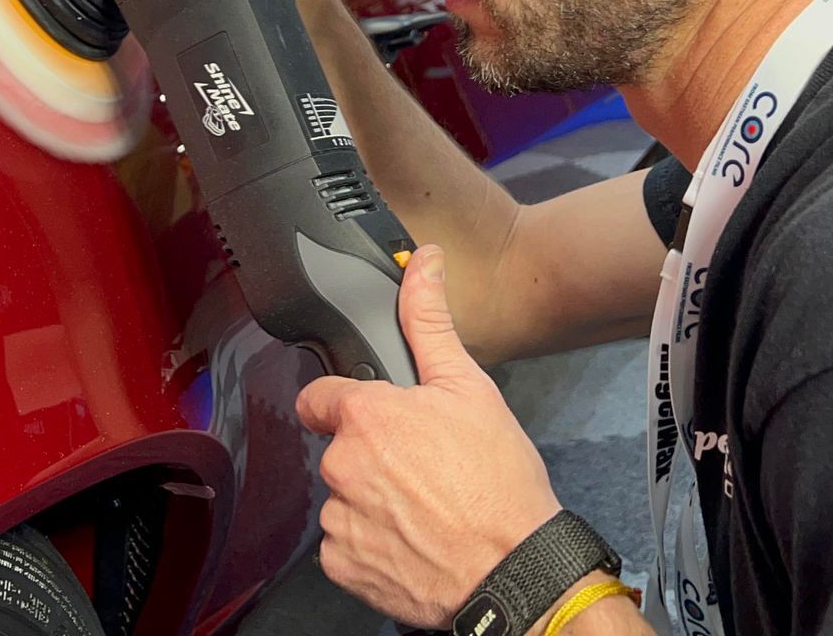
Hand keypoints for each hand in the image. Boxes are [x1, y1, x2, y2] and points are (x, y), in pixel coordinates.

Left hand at [296, 246, 561, 628]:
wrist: (513, 568)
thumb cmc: (498, 484)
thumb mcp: (469, 387)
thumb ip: (430, 322)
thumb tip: (422, 264)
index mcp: (365, 415)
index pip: (319, 396)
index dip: (347, 403)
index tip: (377, 418)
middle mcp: (342, 465)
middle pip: (340, 450)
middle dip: (372, 455)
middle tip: (423, 468)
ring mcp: (340, 519)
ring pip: (344, 498)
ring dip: (373, 501)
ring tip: (425, 508)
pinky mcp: (343, 565)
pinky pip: (345, 545)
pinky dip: (372, 544)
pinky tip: (413, 540)